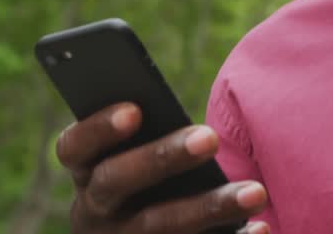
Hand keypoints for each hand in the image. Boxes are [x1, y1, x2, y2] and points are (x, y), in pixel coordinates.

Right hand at [56, 102, 269, 233]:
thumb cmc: (148, 176)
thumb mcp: (132, 158)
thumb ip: (145, 134)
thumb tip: (181, 115)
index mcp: (83, 171)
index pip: (73, 146)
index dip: (99, 129)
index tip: (135, 110)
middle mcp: (92, 210)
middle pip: (116, 181)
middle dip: (162, 158)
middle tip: (210, 137)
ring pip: (159, 225)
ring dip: (209, 207)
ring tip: (255, 192)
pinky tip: (259, 226)